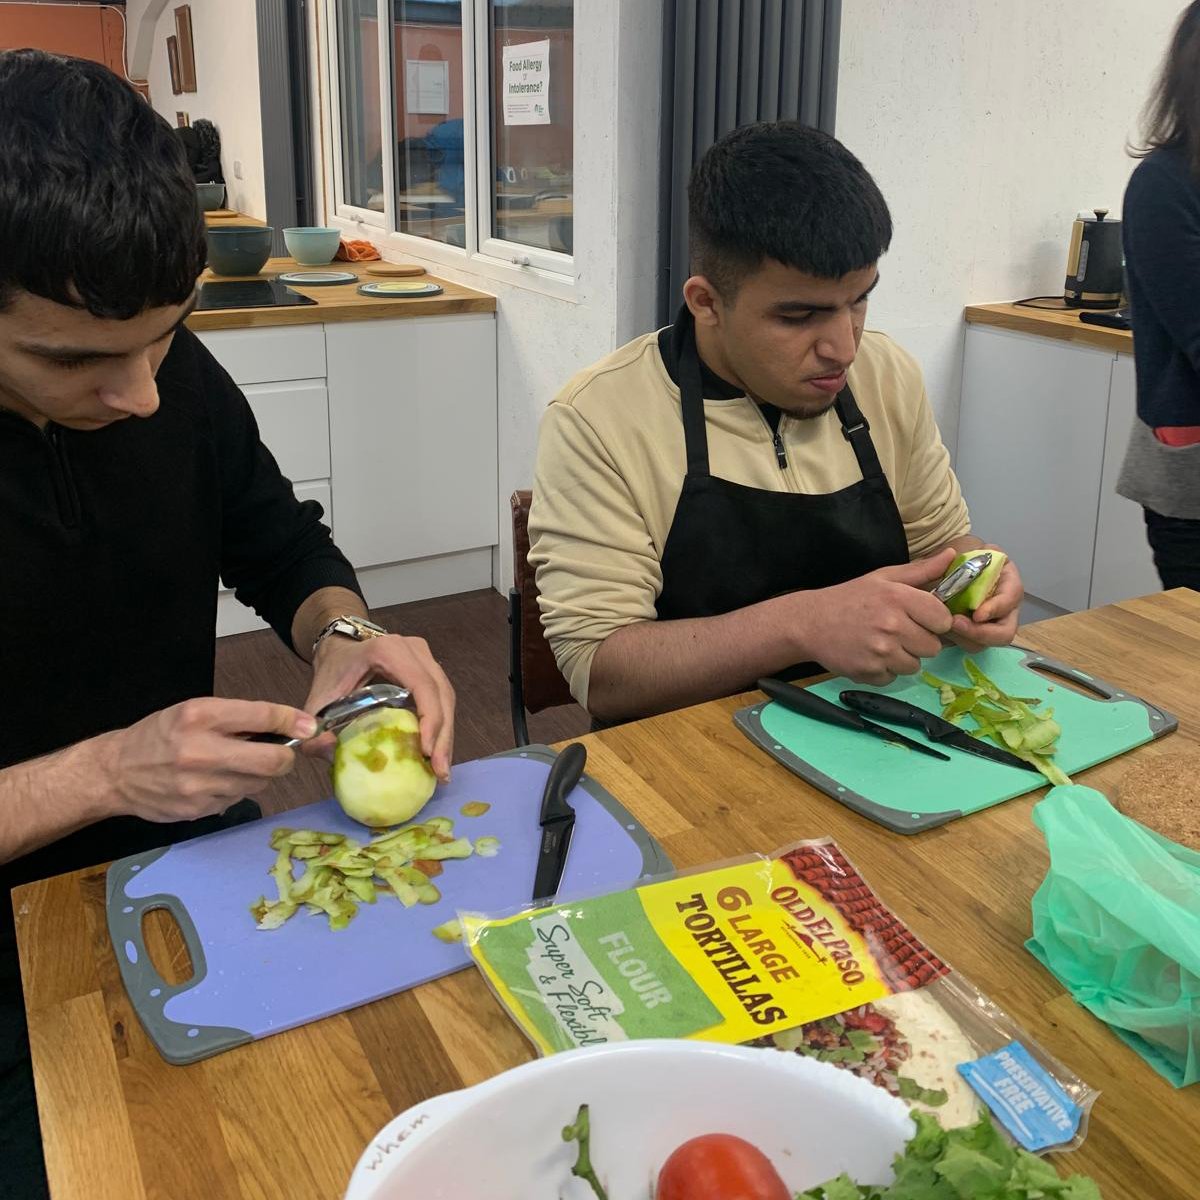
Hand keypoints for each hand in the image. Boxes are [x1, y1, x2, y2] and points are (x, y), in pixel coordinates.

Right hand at [100, 698, 314, 822]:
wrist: (115, 772)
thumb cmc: (160, 735)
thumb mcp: (194, 711)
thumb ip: (238, 718)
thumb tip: (289, 725)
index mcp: (201, 716)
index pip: (264, 716)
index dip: (293, 721)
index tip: (309, 726)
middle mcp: (201, 750)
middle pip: (273, 760)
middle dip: (286, 757)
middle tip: (281, 753)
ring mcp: (199, 785)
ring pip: (259, 784)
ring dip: (258, 776)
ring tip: (236, 766)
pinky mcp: (198, 809)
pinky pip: (237, 799)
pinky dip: (235, 791)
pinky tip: (214, 782)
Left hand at [304, 633, 455, 780]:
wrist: (338, 649)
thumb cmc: (333, 671)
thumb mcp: (318, 699)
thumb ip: (315, 728)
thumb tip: (330, 753)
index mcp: (388, 651)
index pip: (421, 685)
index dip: (430, 718)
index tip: (426, 752)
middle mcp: (413, 649)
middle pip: (441, 693)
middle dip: (443, 735)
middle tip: (440, 772)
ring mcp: (425, 656)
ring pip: (447, 696)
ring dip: (446, 733)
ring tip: (440, 768)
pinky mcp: (429, 667)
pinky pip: (442, 696)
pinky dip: (441, 725)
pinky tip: (436, 751)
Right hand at [796, 549, 956, 684]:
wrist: (809, 622)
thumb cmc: (850, 598)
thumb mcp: (884, 578)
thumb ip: (921, 570)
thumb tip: (952, 555)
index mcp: (898, 598)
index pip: (943, 620)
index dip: (934, 621)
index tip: (921, 618)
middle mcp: (892, 626)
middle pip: (933, 647)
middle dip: (919, 641)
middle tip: (898, 632)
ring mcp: (880, 652)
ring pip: (914, 665)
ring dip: (903, 658)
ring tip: (882, 644)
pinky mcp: (869, 672)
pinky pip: (893, 678)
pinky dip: (884, 670)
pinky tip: (869, 655)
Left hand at [947, 547, 1022, 651]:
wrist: (948, 569)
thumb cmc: (960, 559)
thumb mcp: (963, 551)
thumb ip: (960, 554)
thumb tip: (950, 555)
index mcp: (1008, 581)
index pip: (1011, 598)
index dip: (996, 608)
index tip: (977, 614)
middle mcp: (1005, 608)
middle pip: (1004, 633)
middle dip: (981, 633)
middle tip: (955, 624)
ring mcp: (990, 624)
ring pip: (984, 643)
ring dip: (963, 637)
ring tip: (942, 624)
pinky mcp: (973, 635)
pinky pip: (967, 644)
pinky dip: (953, 639)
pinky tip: (937, 628)